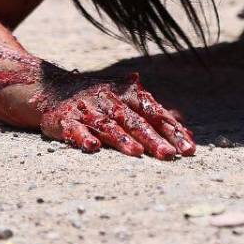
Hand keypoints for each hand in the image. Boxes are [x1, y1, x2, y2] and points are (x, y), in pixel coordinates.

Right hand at [38, 72, 194, 159]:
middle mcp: (111, 101)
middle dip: (153, 138)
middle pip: (135, 120)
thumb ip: (152, 111)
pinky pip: (76, 129)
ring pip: (108, 125)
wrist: (55, 88)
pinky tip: (93, 148)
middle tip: (169, 154)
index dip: (172, 130)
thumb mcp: (126, 98)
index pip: (155, 113)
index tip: (189, 148)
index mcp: (128, 95)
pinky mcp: (66, 120)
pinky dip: (84, 138)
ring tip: (136, 152)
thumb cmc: (100, 98)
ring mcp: (88, 110)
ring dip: (122, 139)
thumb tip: (182, 123)